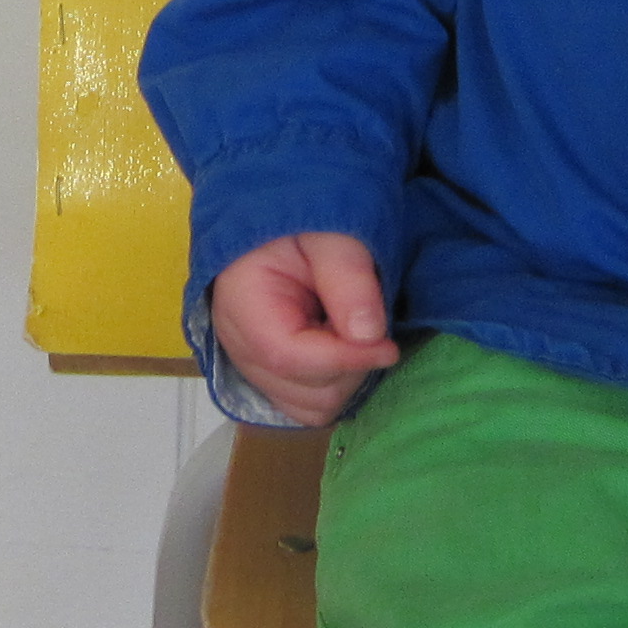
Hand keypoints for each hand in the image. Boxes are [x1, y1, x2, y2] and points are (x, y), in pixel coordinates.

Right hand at [209, 232, 401, 427]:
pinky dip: (337, 387)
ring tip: (353, 331)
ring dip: (347, 379)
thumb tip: (369, 335)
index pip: (289, 356)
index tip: (389, 345)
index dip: (346, 359)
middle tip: (368, 321)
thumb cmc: (301, 220)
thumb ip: (348, 277)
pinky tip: (344, 348)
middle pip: (306, 391)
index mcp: (241, 303)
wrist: (279, 219)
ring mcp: (252, 365)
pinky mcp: (271, 376)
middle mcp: (238, 345)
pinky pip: (310, 406)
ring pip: (313, 407)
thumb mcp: (331, 234)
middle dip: (351, 366)